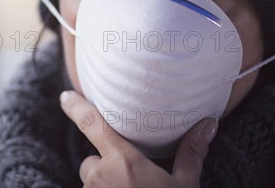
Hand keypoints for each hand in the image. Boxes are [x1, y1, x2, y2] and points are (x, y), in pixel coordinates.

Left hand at [60, 90, 217, 187]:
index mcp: (123, 161)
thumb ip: (191, 152)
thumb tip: (209, 123)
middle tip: (133, 185)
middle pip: (92, 161)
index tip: (65, 96)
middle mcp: (100, 175)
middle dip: (105, 168)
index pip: (91, 124)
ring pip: (91, 184)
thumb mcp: (185, 186)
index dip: (76, 107)